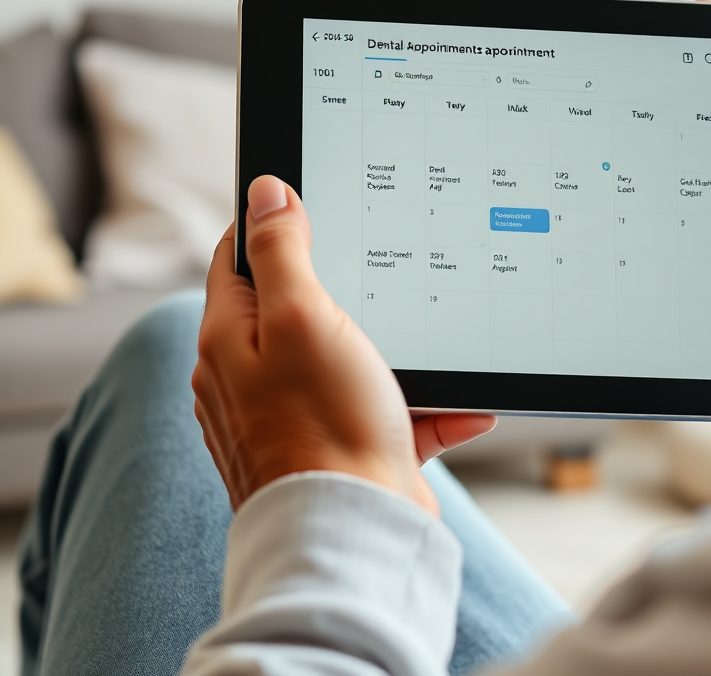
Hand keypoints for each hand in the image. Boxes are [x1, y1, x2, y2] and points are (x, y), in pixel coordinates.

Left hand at [192, 175, 494, 512]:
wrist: (357, 535)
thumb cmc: (322, 427)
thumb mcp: (299, 316)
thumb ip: (280, 251)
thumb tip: (265, 192)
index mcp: (232, 341)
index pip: (238, 259)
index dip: (272, 222)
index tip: (312, 199)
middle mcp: (256, 379)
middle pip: (295, 307)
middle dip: (343, 287)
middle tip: (384, 264)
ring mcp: (299, 415)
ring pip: (350, 358)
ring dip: (396, 351)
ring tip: (433, 342)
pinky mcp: (343, 447)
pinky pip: (387, 411)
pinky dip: (423, 405)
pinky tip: (461, 405)